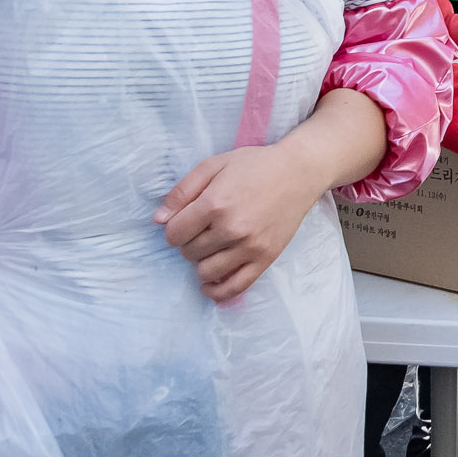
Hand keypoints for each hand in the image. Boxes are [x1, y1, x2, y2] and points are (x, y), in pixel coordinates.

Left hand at [154, 142, 333, 303]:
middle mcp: (231, 228)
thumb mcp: (214, 165)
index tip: (184, 221)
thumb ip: (182, 191)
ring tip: (211, 247)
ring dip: (201, 262)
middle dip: (189, 242)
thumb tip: (158, 220)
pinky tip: (209, 285)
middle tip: (203, 229)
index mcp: (215, 203)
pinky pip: (235, 287)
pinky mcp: (265, 258)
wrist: (299, 172)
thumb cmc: (255, 165)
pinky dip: (217, 292)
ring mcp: (250, 247)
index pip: (174, 234)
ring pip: (206, 271)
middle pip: (189, 252)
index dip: (174, 228)